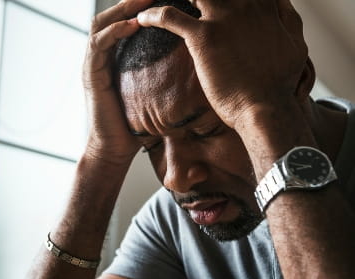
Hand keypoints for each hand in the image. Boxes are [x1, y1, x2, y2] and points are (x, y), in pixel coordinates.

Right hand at [83, 0, 152, 163]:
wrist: (115, 149)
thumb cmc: (135, 124)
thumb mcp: (151, 94)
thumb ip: (161, 77)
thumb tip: (193, 66)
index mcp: (114, 59)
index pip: (123, 22)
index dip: (139, 8)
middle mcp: (101, 58)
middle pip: (111, 17)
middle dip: (131, 2)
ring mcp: (93, 65)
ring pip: (100, 25)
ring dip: (122, 10)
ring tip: (144, 0)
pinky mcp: (90, 76)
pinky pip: (98, 46)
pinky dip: (114, 32)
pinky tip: (133, 24)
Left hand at [136, 0, 308, 128]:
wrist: (265, 107)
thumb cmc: (280, 81)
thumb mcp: (296, 43)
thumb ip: (287, 17)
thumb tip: (281, 3)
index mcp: (263, 4)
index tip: (208, 3)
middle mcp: (243, 4)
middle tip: (186, 3)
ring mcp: (223, 18)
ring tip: (153, 3)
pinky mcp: (204, 36)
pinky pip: (169, 17)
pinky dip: (153, 15)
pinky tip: (143, 19)